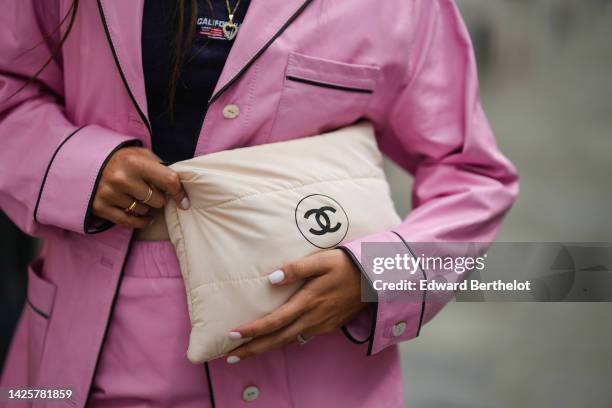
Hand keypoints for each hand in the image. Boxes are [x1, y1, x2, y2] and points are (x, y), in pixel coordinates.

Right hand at [92, 146, 188, 227]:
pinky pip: (129, 222)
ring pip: (144, 211)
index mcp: (135, 162)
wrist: (89, 162)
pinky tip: (146, 218)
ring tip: (138, 196)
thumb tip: (181, 188)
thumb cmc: (123, 159)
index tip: (184, 201)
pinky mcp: (100, 207)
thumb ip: (161, 168)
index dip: (179, 192)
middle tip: (151, 191)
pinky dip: (140, 221)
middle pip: (157, 200)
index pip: (169, 181)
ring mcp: (110, 194)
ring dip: (145, 206)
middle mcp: (122, 179)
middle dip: (158, 198)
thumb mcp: (141, 155)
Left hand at [225, 249, 367, 363]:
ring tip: (249, 351)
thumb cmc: (346, 265)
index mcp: (308, 302)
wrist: (376, 279)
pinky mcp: (329, 326)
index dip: (252, 330)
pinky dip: (286, 341)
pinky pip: (303, 338)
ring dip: (268, 347)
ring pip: (289, 341)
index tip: (232, 335)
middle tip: (230, 357)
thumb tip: (272, 279)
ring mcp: (322, 325)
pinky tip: (278, 339)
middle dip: (253, 349)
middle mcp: (313, 319)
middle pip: (278, 339)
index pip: (274, 321)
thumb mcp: (322, 260)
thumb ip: (297, 268)